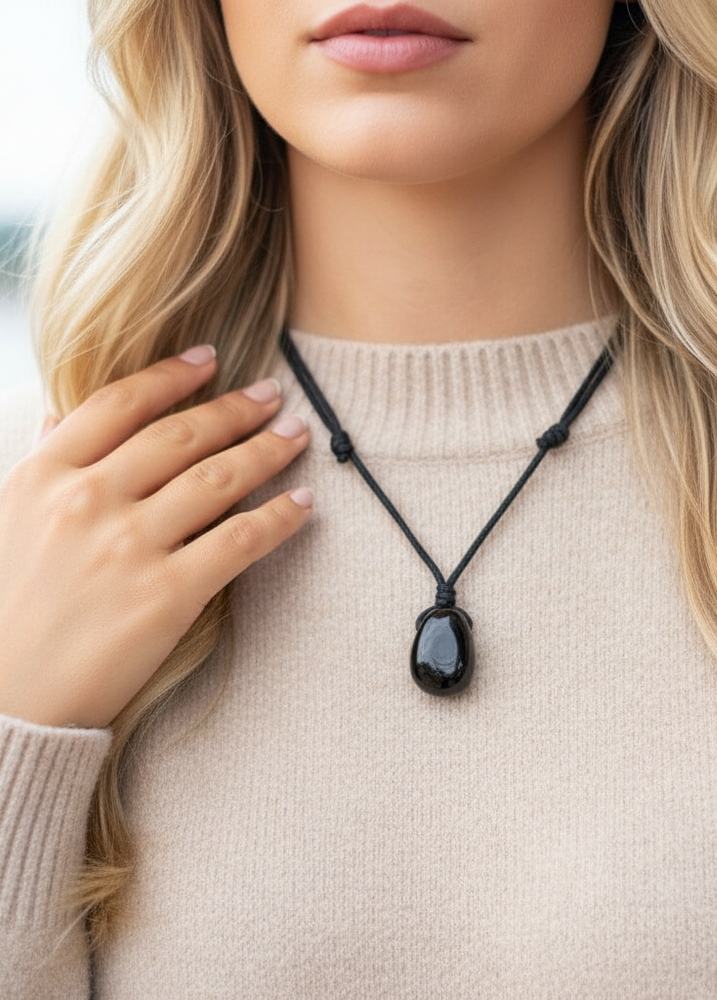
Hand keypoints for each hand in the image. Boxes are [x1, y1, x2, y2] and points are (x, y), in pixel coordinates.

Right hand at [0, 344, 311, 728]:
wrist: (4, 700)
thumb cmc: (7, 610)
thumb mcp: (7, 519)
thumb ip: (43, 465)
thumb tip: (57, 415)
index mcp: (44, 476)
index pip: (118, 404)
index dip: (170, 376)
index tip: (209, 360)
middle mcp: (88, 501)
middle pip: (179, 436)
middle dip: (234, 409)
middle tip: (273, 394)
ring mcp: (129, 547)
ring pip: (217, 479)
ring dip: (266, 451)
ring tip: (296, 434)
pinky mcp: (167, 595)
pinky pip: (239, 541)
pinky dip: (278, 518)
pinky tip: (303, 504)